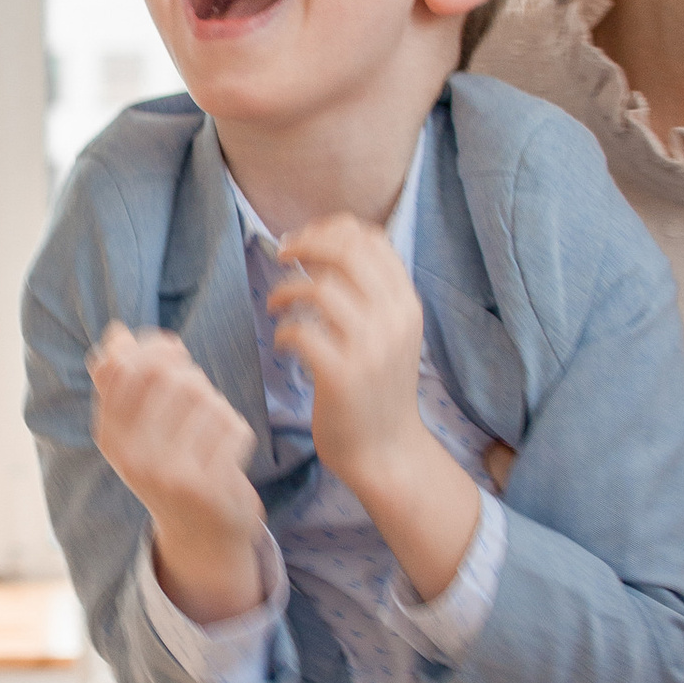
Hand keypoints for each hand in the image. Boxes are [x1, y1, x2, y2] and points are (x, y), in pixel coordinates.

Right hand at [89, 325, 268, 622]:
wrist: (201, 537)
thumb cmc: (171, 467)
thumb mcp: (135, 431)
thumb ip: (122, 382)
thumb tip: (117, 334)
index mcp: (109, 438)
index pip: (120, 366)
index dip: (154, 347)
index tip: (175, 353)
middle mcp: (131, 457)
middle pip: (167, 376)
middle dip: (191, 375)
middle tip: (200, 394)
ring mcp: (167, 474)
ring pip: (204, 398)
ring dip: (217, 405)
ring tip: (212, 429)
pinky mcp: (206, 487)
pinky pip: (232, 427)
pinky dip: (237, 431)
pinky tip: (227, 453)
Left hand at [266, 214, 425, 492]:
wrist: (387, 452)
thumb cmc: (378, 389)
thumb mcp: (390, 333)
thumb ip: (371, 294)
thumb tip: (328, 245)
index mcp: (407, 304)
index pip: (371, 240)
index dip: (331, 230)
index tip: (306, 242)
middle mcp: (394, 320)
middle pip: (346, 252)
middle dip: (306, 244)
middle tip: (282, 254)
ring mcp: (370, 348)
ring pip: (320, 288)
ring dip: (287, 289)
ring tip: (276, 304)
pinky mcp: (342, 376)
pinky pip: (301, 331)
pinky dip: (284, 330)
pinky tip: (283, 342)